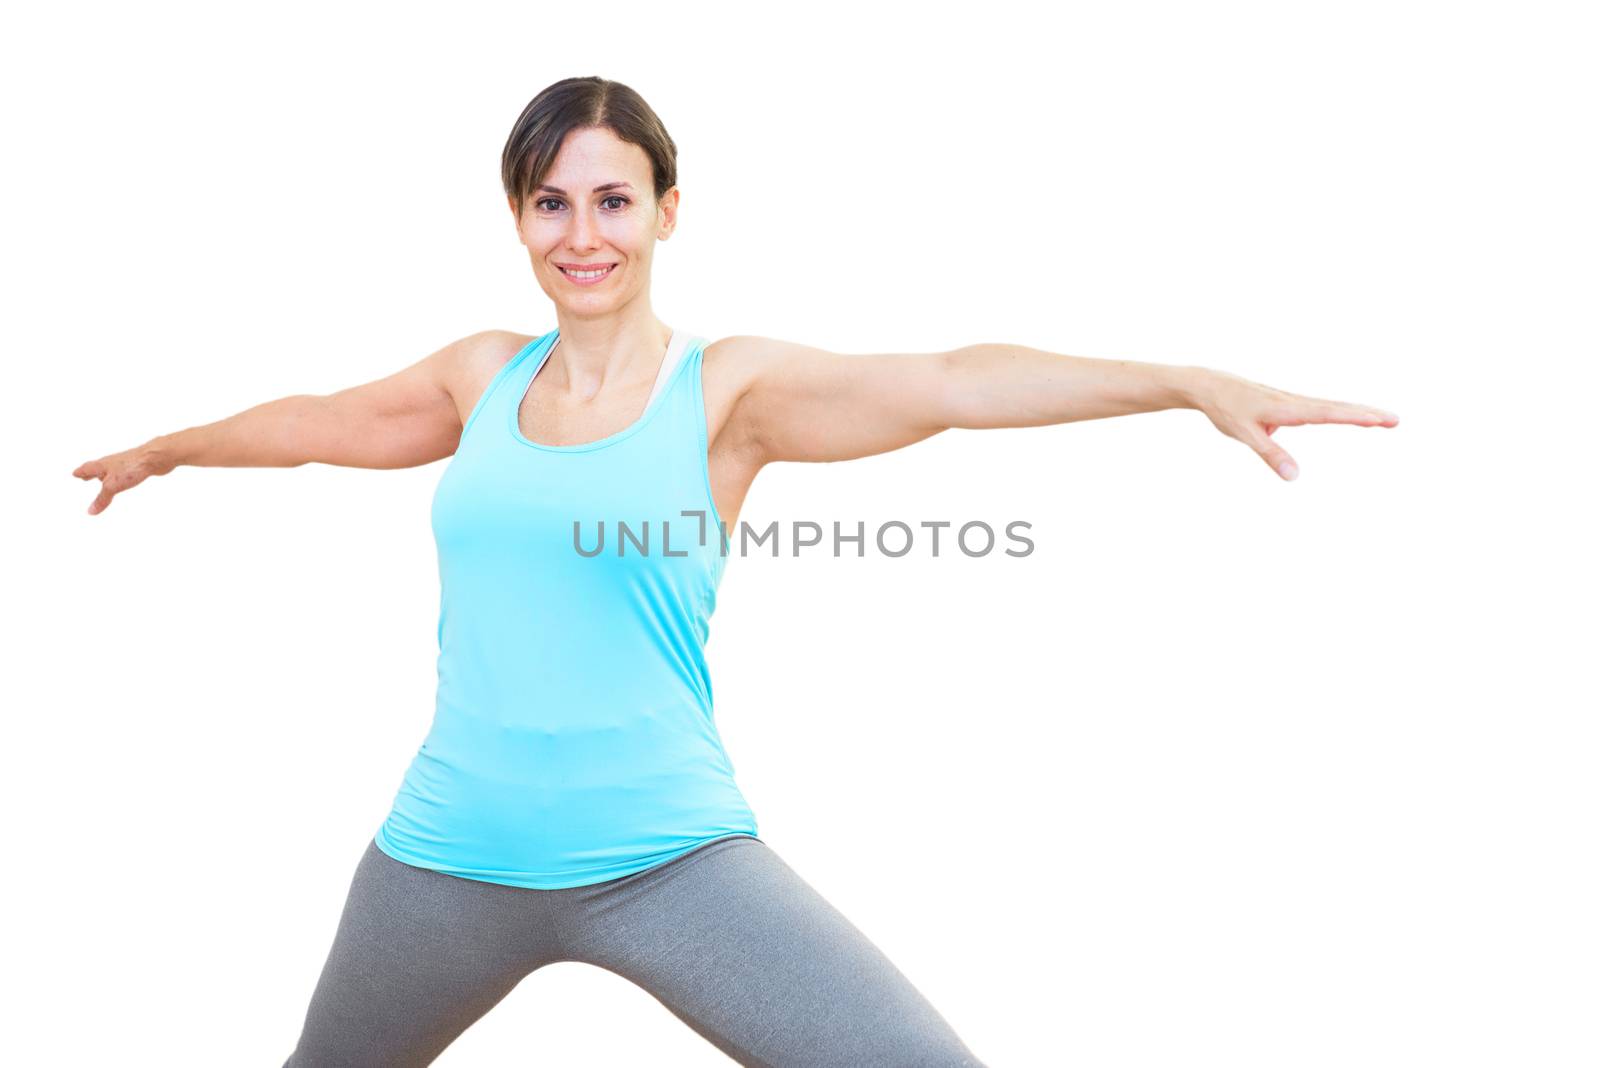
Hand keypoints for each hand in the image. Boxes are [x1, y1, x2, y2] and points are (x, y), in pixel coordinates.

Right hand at [73, 442, 175, 514]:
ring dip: (104, 475)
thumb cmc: (131, 467)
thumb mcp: (112, 486)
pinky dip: (119, 477)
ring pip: (111, 469)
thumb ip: (102, 499)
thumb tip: (90, 511)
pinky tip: (125, 479)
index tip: (74, 474)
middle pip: (98, 468)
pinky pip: (124, 472)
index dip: (81, 472)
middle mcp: (112, 462)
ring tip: (101, 479)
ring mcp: (125, 463)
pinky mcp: (137, 466)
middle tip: (84, 477)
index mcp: (102, 465)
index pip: (87, 468)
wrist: (155, 457)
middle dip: (90, 473)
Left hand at [1187, 368, 1397, 480]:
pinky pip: (1319, 409)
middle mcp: (1295, 402)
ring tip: (1384, 419)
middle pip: (1337, 408)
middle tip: (1396, 420)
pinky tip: (1351, 415)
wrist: (1209, 385)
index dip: (1356, 417)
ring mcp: (1292, 402)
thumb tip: (1294, 477)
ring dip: (1358, 412)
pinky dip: (1340, 411)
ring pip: (1330, 407)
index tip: (1380, 419)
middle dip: (1367, 414)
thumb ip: (1271, 455)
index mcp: (1287, 408)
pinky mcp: (1287, 404)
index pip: (1329, 414)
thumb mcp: (1245, 435)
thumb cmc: (1226, 409)